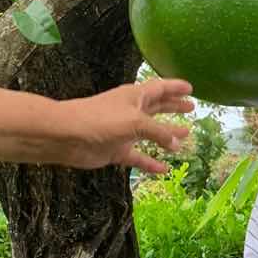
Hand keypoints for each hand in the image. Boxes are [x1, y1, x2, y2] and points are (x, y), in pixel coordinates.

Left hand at [59, 79, 193, 172]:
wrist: (66, 135)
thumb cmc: (100, 120)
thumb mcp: (135, 122)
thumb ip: (159, 132)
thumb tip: (178, 143)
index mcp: (135, 97)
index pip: (160, 88)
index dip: (175, 88)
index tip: (191, 88)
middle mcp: (131, 112)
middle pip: (157, 107)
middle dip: (173, 107)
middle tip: (190, 108)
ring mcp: (123, 131)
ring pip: (150, 133)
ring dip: (167, 134)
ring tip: (185, 136)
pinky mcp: (116, 149)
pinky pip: (138, 157)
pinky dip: (151, 162)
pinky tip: (163, 169)